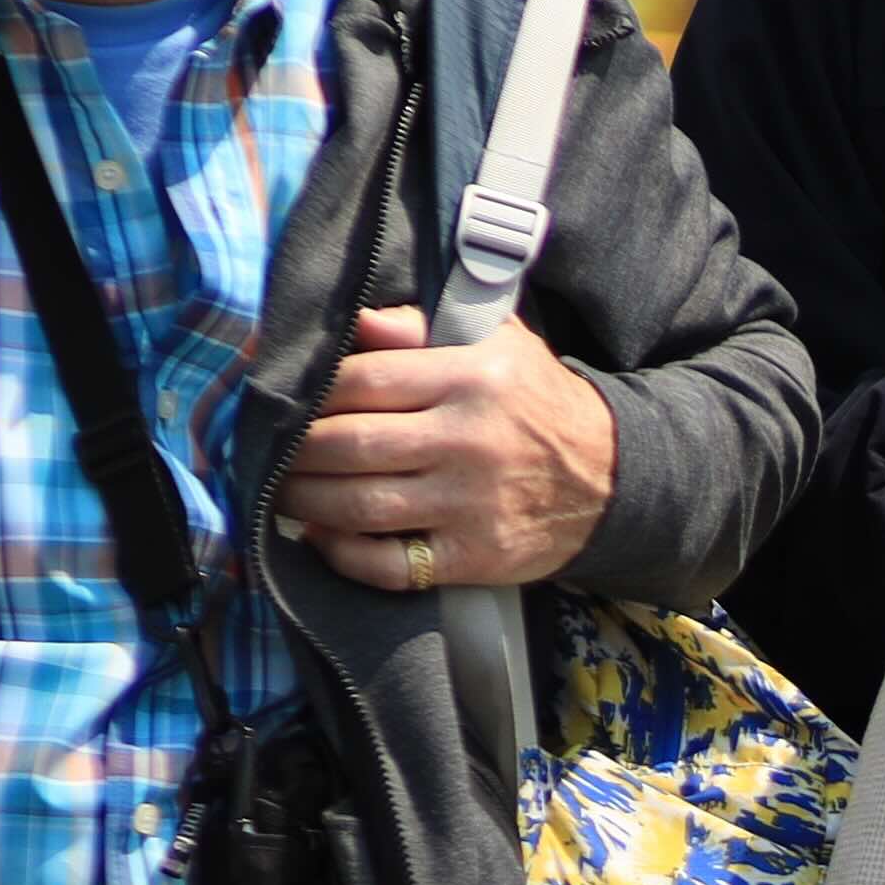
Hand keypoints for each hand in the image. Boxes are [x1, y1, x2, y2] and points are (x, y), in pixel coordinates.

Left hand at [282, 305, 617, 593]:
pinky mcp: (473, 555)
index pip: (359, 380)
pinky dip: (342, 555)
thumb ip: (422, 326)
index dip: (310, 392)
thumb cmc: (535, 403)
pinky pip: (387, 564)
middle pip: (346, 445)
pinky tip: (322, 538)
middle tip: (271, 452)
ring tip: (284, 492)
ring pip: (356, 506)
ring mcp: (469, 503)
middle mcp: (466, 440)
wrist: (612, 478)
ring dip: (303, 501)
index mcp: (469, 378)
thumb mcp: (498, 344)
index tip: (288, 401)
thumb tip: (355, 320)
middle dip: (294, 451)